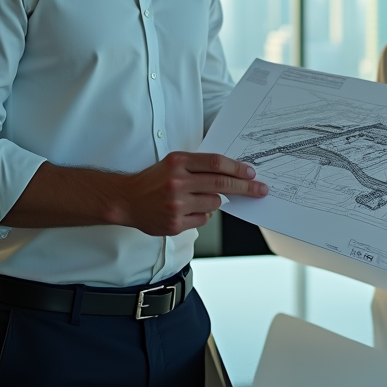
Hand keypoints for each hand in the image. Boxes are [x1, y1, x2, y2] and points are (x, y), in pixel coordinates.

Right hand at [115, 152, 267, 235]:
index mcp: (178, 163)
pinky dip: (202, 214)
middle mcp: (177, 183)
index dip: (237, 168)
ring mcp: (176, 204)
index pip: (216, 163)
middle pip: (221, 183)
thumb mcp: (174, 163)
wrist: (127, 200)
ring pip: (214, 203)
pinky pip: (203, 219)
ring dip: (213, 201)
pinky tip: (188, 209)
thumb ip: (199, 166)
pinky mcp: (175, 223)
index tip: (251, 173)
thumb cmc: (153, 180)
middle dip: (245, 187)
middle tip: (260, 189)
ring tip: (196, 198)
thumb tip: (231, 172)